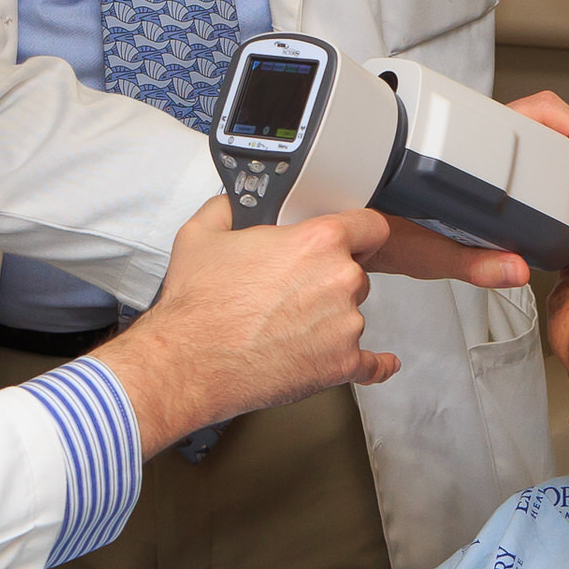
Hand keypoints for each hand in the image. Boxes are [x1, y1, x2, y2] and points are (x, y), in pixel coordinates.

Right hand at [98, 196, 395, 451]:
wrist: (189, 362)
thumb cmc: (199, 305)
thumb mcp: (201, 234)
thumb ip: (227, 208)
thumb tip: (231, 203)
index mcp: (317, 241)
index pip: (370, 225)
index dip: (360, 231)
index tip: (357, 239)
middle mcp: (340, 280)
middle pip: (356, 272)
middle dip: (330, 279)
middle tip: (293, 291)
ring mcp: (346, 325)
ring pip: (352, 314)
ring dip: (330, 319)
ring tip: (288, 327)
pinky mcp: (342, 365)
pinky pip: (372, 365)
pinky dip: (373, 364)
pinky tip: (379, 363)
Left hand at [367, 99, 568, 287]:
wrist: (338, 220)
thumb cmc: (370, 224)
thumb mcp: (421, 249)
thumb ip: (470, 260)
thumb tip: (516, 270)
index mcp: (466, 147)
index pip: (534, 116)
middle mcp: (476, 137)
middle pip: (552, 114)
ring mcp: (482, 145)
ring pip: (547, 121)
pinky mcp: (483, 161)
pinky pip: (535, 138)